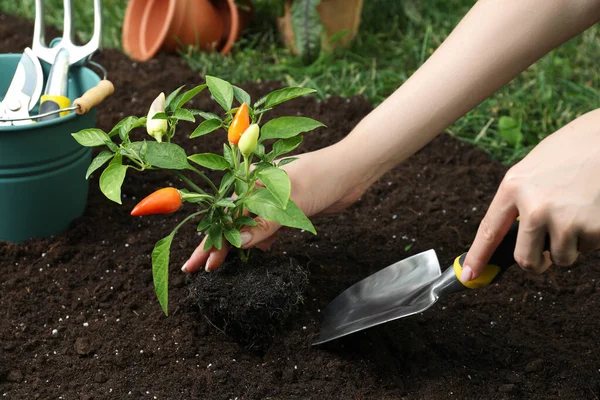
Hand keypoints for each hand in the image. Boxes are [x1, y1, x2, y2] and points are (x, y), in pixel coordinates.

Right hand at [181, 142, 368, 272]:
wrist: (351, 171)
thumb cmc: (321, 178)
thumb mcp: (291, 203)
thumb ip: (265, 224)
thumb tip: (240, 245)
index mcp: (250, 181)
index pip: (225, 218)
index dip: (211, 242)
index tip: (197, 264)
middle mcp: (256, 189)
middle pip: (232, 222)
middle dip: (219, 246)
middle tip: (203, 270)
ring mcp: (271, 199)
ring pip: (249, 226)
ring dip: (241, 245)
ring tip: (226, 265)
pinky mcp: (286, 209)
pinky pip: (266, 227)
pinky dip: (263, 239)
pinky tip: (262, 250)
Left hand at [461, 109, 599, 280]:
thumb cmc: (571, 152)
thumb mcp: (532, 170)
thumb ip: (519, 202)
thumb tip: (512, 240)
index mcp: (514, 187)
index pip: (489, 231)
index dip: (478, 257)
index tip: (468, 276)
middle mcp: (534, 206)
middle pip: (525, 259)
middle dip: (536, 263)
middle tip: (545, 255)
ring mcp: (564, 219)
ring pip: (561, 258)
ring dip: (570, 246)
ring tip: (577, 214)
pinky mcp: (593, 229)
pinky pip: (588, 249)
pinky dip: (591, 237)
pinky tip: (594, 210)